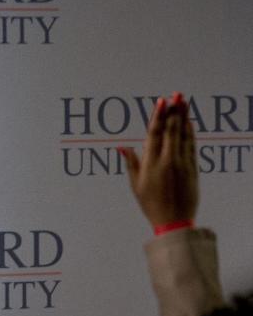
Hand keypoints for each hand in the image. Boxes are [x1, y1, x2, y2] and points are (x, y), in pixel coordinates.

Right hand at [120, 92, 197, 228]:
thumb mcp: (136, 185)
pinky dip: (190, 132)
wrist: (174, 220)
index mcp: (151, 164)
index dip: (158, 116)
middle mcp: (167, 161)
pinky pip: (191, 145)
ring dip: (183, 117)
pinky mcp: (192, 168)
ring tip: (183, 102)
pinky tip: (189, 122)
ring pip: (183, 135)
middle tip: (175, 95)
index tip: (161, 102)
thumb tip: (122, 147)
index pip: (155, 134)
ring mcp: (182, 163)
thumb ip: (131, 163)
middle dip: (173, 111)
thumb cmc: (150, 204)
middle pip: (170, 130)